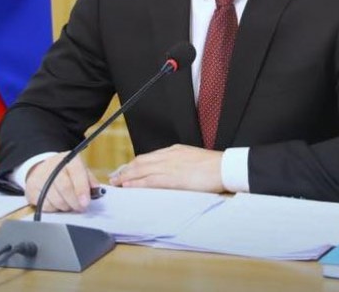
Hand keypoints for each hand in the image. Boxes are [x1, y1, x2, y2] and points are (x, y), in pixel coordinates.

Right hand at [25, 154, 99, 212]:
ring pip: (56, 199)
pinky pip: (45, 205)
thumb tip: (97, 190)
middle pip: (65, 188)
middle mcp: (53, 166)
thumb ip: (89, 180)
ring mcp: (40, 177)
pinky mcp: (32, 189)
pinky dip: (54, 209)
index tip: (85, 202)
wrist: (43, 169)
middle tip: (80, 208)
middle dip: (75, 202)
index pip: (76, 173)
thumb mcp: (80, 170)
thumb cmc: (66, 172)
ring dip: (65, 207)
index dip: (81, 189)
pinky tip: (57, 204)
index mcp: (69, 159)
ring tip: (69, 204)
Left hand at [108, 144, 223, 192]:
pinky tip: (129, 187)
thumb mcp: (192, 159)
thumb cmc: (213, 165)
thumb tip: (172, 172)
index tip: (125, 170)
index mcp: (174, 151)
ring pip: (141, 170)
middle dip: (126, 170)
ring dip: (126, 177)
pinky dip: (138, 183)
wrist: (224, 167)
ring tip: (116, 183)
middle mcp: (168, 156)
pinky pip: (150, 181)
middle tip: (114, 178)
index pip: (148, 157)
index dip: (134, 165)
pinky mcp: (173, 178)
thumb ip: (179, 163)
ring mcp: (169, 166)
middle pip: (140, 162)